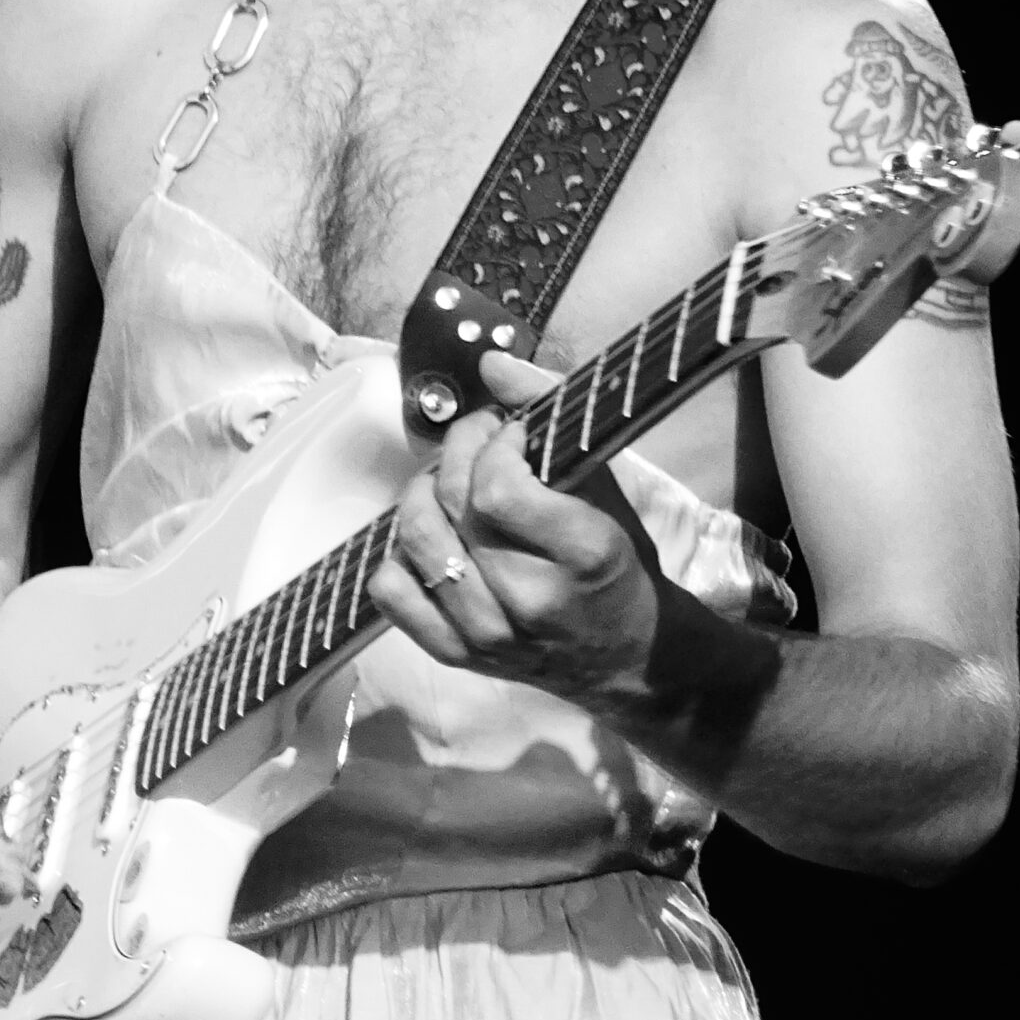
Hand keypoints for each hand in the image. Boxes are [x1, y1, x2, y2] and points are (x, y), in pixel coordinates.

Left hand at [367, 349, 668, 713]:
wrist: (628, 654)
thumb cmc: (618, 562)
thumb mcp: (606, 484)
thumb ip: (551, 412)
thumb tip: (490, 363)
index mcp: (582, 552)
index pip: (497, 487)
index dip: (493, 445)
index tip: (512, 435)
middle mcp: (530, 599)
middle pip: (452, 507)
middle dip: (457, 453)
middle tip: (477, 442)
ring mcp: (488, 635)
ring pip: (415, 542)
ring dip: (421, 495)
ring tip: (448, 483)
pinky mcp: (456, 656)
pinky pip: (391, 592)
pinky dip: (397, 556)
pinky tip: (433, 539)